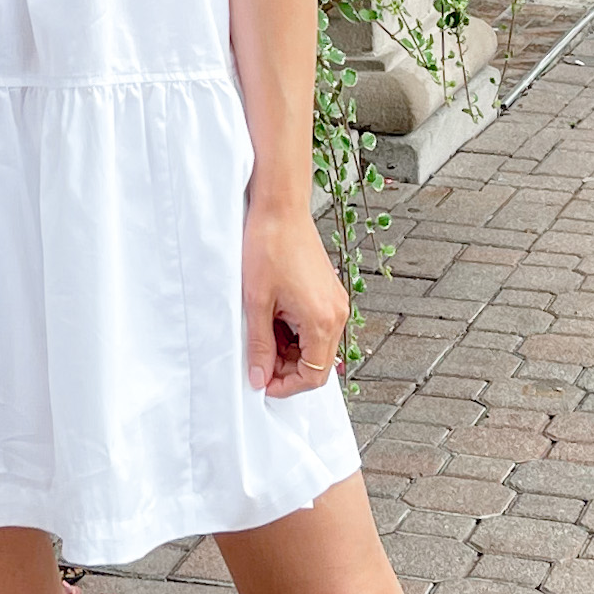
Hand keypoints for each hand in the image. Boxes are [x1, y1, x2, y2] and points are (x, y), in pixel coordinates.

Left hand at [243, 195, 347, 395]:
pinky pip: (316, 325)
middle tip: (256, 358)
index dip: (287, 386)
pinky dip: (294, 331)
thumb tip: (259, 377)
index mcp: (323, 320)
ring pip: (315, 345)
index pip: (315, 376)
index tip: (262, 382)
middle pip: (317, 363)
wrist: (280, 207)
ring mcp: (335, 301)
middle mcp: (337, 313)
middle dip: (286, 368)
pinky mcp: (328, 291)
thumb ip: (259, 345)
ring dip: (289, 349)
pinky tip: (271, 317)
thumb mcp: (256, 303)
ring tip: (260, 332)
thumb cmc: (268, 247)